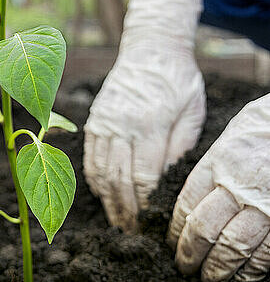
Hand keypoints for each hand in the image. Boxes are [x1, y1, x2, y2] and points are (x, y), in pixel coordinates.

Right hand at [84, 0, 205, 231]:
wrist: (150, 49)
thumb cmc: (178, 80)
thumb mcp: (192, 112)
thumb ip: (180, 147)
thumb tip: (169, 182)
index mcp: (150, 124)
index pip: (143, 177)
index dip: (145, 205)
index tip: (150, 224)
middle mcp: (121, 125)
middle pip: (118, 179)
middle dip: (125, 211)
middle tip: (132, 232)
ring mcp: (104, 122)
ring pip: (100, 171)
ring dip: (107, 200)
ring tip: (117, 220)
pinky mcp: (95, 120)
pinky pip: (90, 157)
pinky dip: (95, 179)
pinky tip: (103, 194)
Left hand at [168, 94, 269, 281]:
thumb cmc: (263, 127)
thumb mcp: (229, 139)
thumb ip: (211, 169)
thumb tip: (192, 201)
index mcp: (217, 163)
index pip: (186, 204)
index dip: (175, 229)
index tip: (171, 243)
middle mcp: (236, 185)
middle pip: (203, 229)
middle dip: (189, 254)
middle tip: (182, 268)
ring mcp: (263, 203)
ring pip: (231, 245)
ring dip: (217, 268)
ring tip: (207, 279)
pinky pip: (265, 252)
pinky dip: (250, 270)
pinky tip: (241, 279)